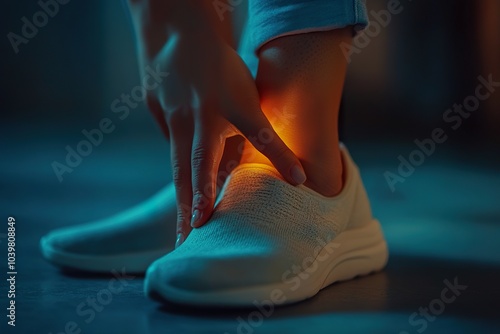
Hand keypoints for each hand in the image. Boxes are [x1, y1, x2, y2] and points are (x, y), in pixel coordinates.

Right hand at [146, 32, 305, 246]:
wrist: (179, 34)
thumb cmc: (220, 68)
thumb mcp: (241, 91)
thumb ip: (248, 127)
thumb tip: (251, 166)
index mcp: (232, 101)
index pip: (258, 130)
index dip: (278, 154)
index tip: (298, 179)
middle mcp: (201, 113)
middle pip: (199, 162)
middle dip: (198, 199)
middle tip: (197, 232)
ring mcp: (174, 116)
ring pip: (178, 167)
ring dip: (182, 203)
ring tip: (182, 235)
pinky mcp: (157, 114)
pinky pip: (172, 149)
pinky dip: (179, 176)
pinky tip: (184, 197)